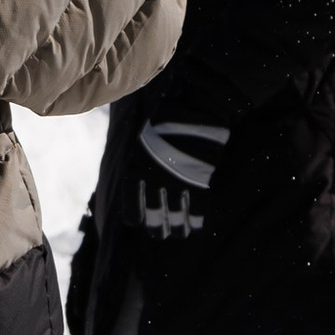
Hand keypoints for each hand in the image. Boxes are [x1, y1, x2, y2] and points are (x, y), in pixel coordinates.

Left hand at [133, 118, 228, 242]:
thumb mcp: (141, 139)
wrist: (194, 102)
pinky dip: (197, 219)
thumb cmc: (164, 117)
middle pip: (155, 220)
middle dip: (158, 228)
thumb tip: (138, 181)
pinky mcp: (202, 181)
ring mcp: (179, 183)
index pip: (132, 211)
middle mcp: (155, 182)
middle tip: (161, 232)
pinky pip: (198, 210)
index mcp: (135, 170)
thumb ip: (138, 163)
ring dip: (179, 228)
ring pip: (177, 219)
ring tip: (180, 232)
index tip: (140, 219)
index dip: (137, 217)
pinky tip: (197, 224)